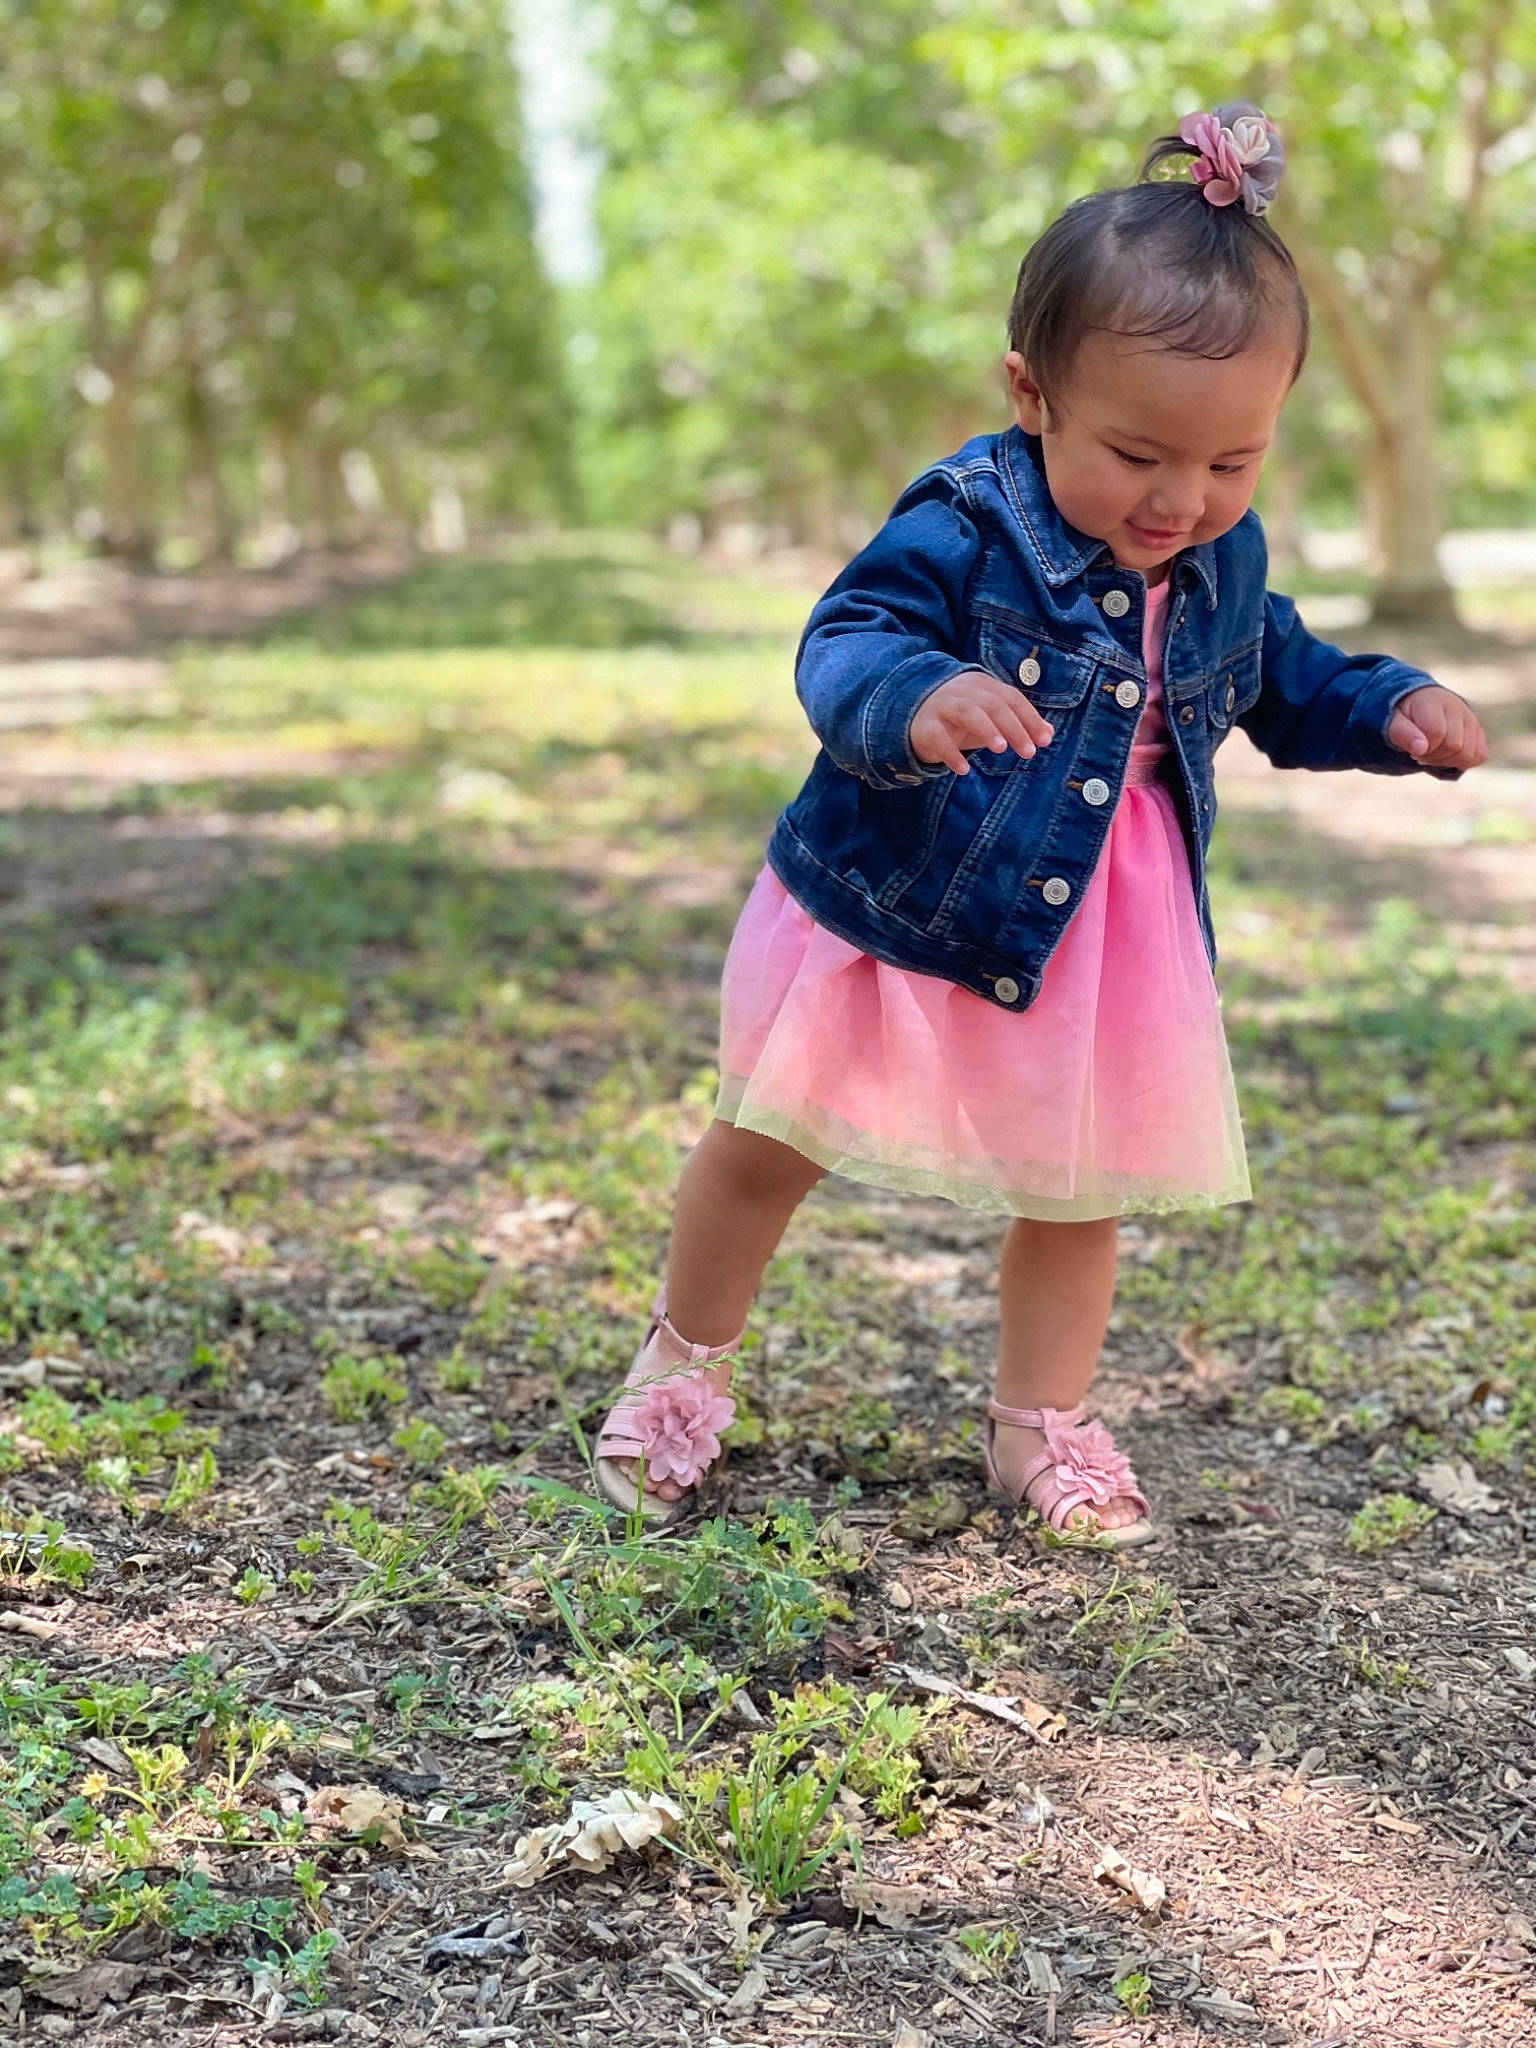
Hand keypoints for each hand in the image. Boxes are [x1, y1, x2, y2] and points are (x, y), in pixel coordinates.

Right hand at [910, 670, 1053, 775]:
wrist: (916, 715)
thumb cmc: (962, 718)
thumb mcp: (991, 718)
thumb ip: (1018, 723)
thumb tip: (1048, 734)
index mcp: (983, 685)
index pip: (1011, 698)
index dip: (1029, 718)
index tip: (1044, 740)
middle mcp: (964, 691)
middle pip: (993, 704)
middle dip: (1014, 727)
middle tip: (1029, 752)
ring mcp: (943, 706)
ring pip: (967, 712)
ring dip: (986, 729)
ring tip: (1000, 749)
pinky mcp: (925, 726)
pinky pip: (938, 737)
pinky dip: (951, 753)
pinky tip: (963, 770)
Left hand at [1387, 685, 1487, 770]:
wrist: (1423, 704)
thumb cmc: (1406, 716)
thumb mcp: (1394, 722)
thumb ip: (1403, 733)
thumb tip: (1421, 748)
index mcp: (1434, 702)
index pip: (1436, 733)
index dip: (1423, 747)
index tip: (1414, 747)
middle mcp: (1458, 708)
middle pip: (1454, 746)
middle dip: (1434, 756)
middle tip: (1422, 751)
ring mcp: (1472, 720)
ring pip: (1469, 754)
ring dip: (1447, 761)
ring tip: (1434, 752)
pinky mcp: (1479, 731)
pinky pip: (1480, 756)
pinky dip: (1463, 763)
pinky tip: (1448, 756)